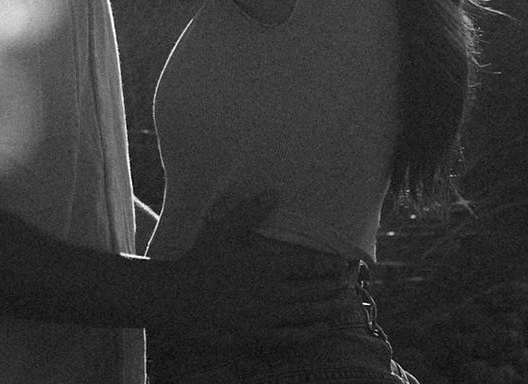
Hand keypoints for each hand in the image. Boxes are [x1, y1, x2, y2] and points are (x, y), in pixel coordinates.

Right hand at [152, 193, 352, 350]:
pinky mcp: (260, 335)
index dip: (329, 264)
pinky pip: (294, 336)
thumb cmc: (200, 261)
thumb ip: (250, 212)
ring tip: (344, 303)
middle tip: (349, 283)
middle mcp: (273, 291)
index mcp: (266, 264)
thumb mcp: (222, 230)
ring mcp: (268, 316)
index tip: (344, 262)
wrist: (178, 298)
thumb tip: (274, 192)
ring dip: (330, 308)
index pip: (308, 264)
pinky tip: (324, 328)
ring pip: (309, 313)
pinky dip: (313, 332)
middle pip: (314, 289)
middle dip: (335, 286)